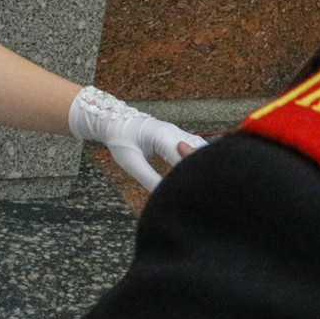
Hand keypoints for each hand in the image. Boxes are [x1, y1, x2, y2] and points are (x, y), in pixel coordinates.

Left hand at [68, 86, 207, 191]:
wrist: (114, 121)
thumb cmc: (120, 140)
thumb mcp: (131, 162)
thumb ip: (149, 179)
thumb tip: (164, 197)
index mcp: (163, 136)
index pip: (185, 159)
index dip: (191, 176)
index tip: (195, 194)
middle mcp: (176, 133)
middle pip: (199, 152)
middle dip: (203, 170)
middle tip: (204, 193)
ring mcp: (179, 134)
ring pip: (201, 150)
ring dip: (202, 165)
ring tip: (204, 186)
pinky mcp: (179, 138)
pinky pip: (195, 149)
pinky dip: (198, 161)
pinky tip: (199, 177)